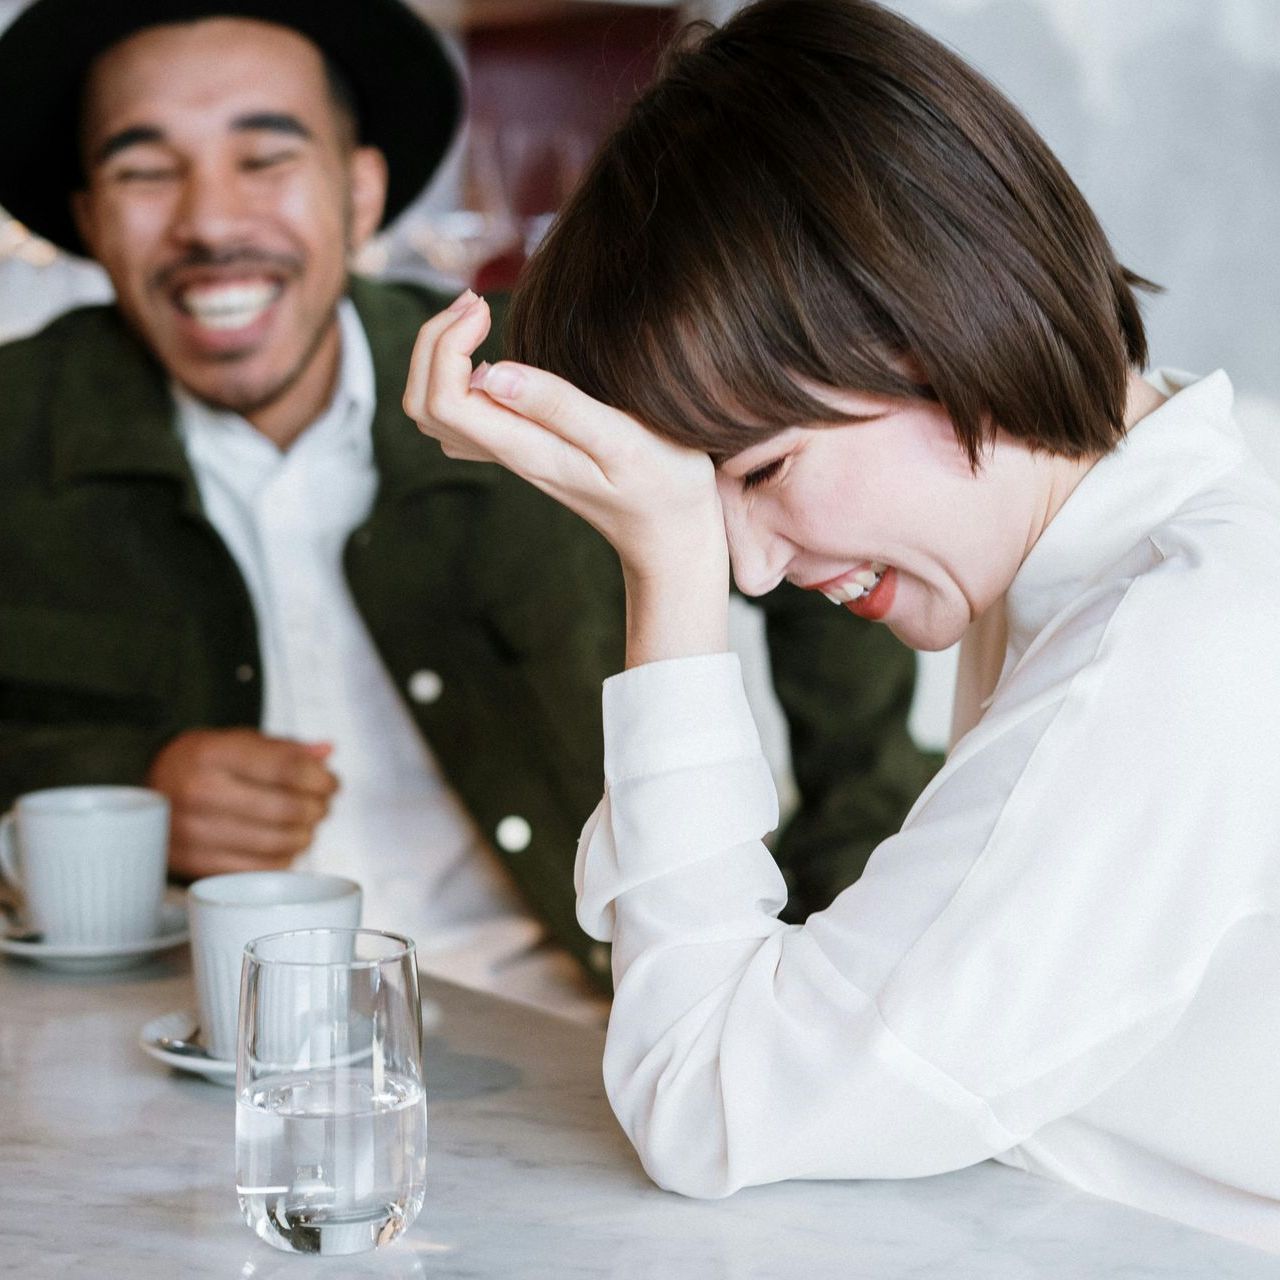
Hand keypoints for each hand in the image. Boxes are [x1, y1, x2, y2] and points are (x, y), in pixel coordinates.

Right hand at [146, 729, 338, 879]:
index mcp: (212, 753)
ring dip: (305, 836)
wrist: (151, 787)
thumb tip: (326, 753)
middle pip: (286, 809)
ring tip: (306, 825)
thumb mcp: (240, 741)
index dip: (320, 779)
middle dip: (317, 809)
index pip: (286, 768)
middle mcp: (199, 792)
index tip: (331, 783)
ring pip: (276, 843)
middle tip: (321, 806)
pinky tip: (284, 846)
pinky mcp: (194, 864)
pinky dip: (283, 859)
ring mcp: (193, 832)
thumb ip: (286, 748)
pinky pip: (258, 870)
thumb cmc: (206, 763)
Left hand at [403, 292, 730, 664]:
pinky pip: (461, 418)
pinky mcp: (524, 449)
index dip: (448, 345)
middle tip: (476, 302)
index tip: (486, 308)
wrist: (670, 533)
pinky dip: (455, 377)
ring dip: (439, 357)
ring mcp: (512, 454)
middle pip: (423, 404)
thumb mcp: (622, 439)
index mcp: (525, 448)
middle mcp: (507, 454)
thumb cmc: (662, 483)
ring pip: (435, 412)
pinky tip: (487, 353)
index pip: (444, 400)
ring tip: (477, 316)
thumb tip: (492, 372)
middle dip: (433, 342)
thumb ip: (560, 406)